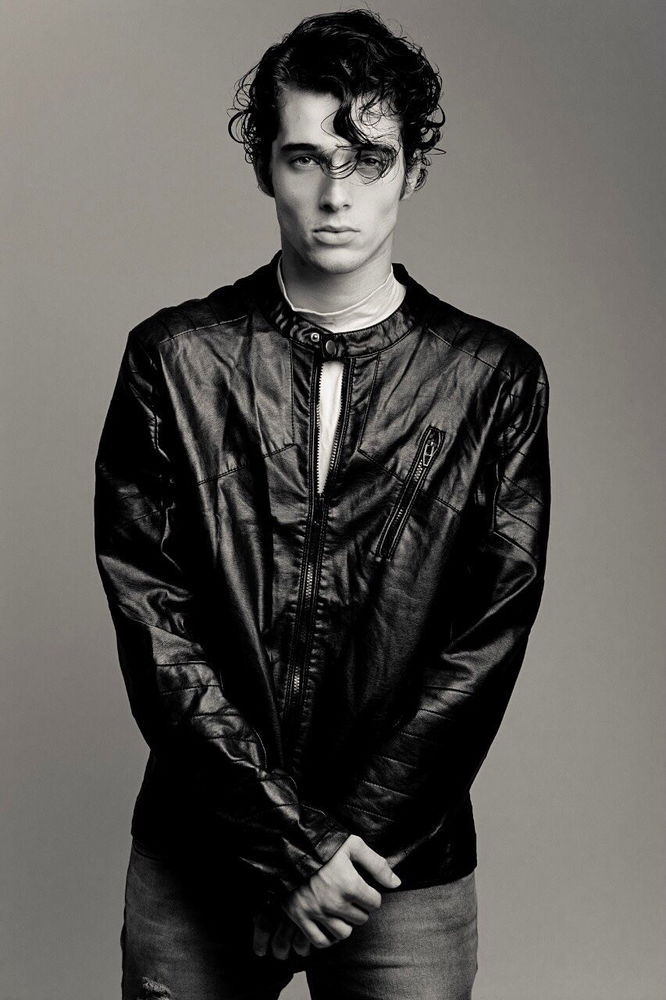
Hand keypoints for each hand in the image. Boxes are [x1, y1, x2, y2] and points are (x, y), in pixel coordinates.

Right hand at [253, 834, 399, 956]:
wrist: (288, 845)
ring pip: (342, 933)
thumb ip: (377, 864)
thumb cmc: (323, 844)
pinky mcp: (301, 917)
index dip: (371, 894)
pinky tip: (328, 925)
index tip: (363, 887)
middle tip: (351, 897)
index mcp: (350, 884)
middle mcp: (335, 902)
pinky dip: (326, 937)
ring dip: (345, 924)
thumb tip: (396, 883)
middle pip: (360, 919)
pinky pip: (319, 941)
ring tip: (341, 911)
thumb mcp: (353, 845)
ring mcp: (317, 912)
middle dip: (359, 908)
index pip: (374, 903)